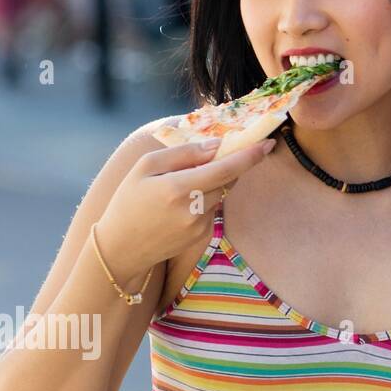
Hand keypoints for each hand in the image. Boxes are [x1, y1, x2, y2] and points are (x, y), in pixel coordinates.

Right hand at [95, 137, 275, 278]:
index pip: (226, 169)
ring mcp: (201, 225)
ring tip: (183, 185)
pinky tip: (181, 206)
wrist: (121, 248)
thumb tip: (217, 146)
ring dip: (214, 182)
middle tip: (217, 155)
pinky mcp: (203, 236)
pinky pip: (214, 208)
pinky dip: (206, 199)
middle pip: (228, 179)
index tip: (269, 143)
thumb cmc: (129, 201)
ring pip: (222, 193)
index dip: (250, 155)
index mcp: (178, 188)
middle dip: (229, 164)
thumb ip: (184, 153)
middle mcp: (194, 209)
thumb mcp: (145, 167)